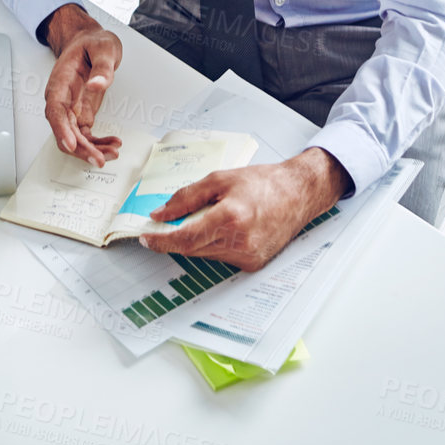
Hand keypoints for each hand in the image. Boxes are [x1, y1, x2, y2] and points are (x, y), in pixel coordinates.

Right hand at [42, 3, 124, 167]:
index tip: (71, 144)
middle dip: (80, 148)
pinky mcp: (81, 113)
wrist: (89, 42)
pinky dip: (97, 143)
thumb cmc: (91, 43)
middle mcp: (62, 99)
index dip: (61, 129)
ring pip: (74, 137)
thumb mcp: (103, 47)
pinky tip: (112, 144)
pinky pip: (86, 135)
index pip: (55, 110)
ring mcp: (71, 108)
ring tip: (111, 153)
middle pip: (64, 130)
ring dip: (91, 149)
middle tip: (98, 158)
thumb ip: (102, 67)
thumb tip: (97, 84)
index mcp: (60, 82)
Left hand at [138, 149, 349, 271]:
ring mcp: (248, 256)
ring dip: (195, 241)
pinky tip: (223, 228)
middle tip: (168, 222)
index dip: (161, 241)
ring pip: (204, 255)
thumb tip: (160, 214)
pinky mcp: (253, 264)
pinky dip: (212, 245)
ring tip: (208, 218)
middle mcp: (240, 242)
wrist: (297, 194)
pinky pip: (220, 258)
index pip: (185, 239)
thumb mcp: (219, 179)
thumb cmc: (262, 183)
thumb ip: (186, 197)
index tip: (146, 237)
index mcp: (231, 217)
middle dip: (175, 237)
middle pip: (191, 249)